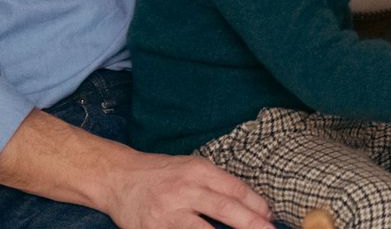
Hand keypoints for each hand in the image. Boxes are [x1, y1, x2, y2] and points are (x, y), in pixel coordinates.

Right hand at [100, 151, 274, 228]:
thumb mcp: (193, 168)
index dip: (255, 204)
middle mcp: (185, 190)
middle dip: (250, 222)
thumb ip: (219, 184)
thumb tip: (253, 206)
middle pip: (225, 208)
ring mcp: (169, 213)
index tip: (270, 216)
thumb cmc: (163, 174)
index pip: (234, 188)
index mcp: (198, 171)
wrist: (120, 178)